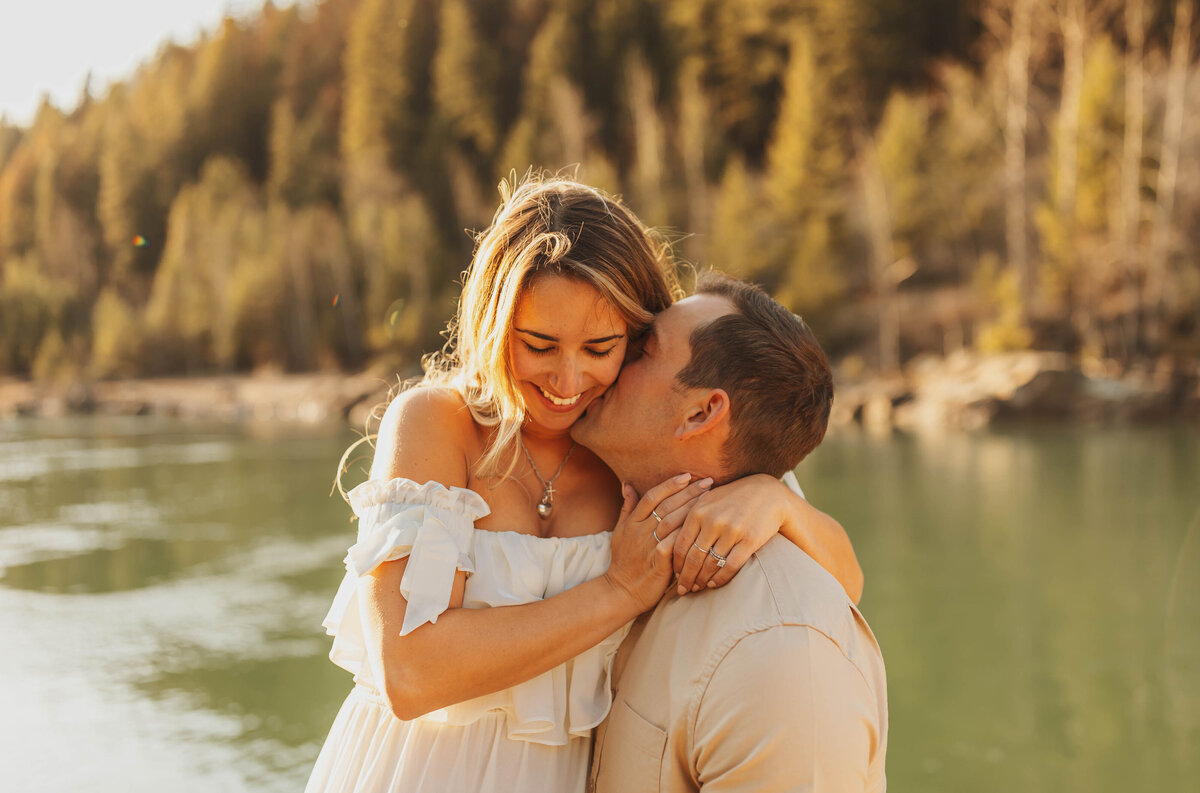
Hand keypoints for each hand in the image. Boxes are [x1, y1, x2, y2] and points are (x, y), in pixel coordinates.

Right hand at [604, 473, 712, 612]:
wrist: (621, 591)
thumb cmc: (623, 561)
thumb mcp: (620, 532)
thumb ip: (627, 508)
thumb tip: (627, 484)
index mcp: (632, 522)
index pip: (652, 496)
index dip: (669, 485)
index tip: (687, 476)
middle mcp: (640, 531)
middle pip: (666, 506)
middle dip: (688, 492)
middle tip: (707, 481)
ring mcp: (649, 546)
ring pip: (672, 522)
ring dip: (692, 508)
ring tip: (709, 498)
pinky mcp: (658, 561)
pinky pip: (675, 543)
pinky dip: (688, 533)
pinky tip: (703, 525)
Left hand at [673, 474, 787, 594]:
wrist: (768, 493)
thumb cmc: (733, 497)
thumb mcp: (708, 499)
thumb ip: (691, 516)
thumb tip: (670, 537)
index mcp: (698, 511)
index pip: (680, 544)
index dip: (675, 563)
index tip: (674, 575)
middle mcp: (713, 521)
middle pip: (693, 557)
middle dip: (686, 577)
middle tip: (683, 589)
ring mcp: (732, 531)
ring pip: (711, 564)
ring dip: (701, 580)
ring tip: (697, 588)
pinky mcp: (750, 540)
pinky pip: (730, 566)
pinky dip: (720, 578)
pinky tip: (713, 584)